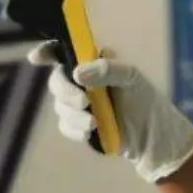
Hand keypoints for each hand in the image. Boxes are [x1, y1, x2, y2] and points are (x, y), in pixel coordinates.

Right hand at [25, 43, 192, 182]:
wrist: (155, 141)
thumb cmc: (147, 102)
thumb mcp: (132, 79)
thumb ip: (107, 70)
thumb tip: (77, 73)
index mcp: (95, 63)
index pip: (66, 51)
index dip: (48, 52)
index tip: (37, 58)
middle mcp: (84, 81)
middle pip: (57, 80)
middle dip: (65, 91)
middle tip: (84, 102)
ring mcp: (81, 105)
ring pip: (60, 105)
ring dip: (74, 114)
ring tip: (94, 123)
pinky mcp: (80, 126)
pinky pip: (65, 125)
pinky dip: (74, 128)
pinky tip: (89, 132)